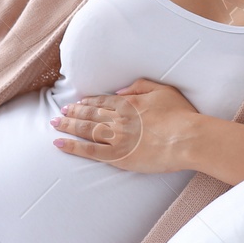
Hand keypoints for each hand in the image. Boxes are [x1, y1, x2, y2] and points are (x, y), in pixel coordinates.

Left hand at [51, 77, 202, 172]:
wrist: (188, 139)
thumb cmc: (181, 115)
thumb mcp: (163, 91)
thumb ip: (140, 86)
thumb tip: (119, 91)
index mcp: (129, 103)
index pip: (102, 102)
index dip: (87, 102)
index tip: (77, 103)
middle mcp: (118, 119)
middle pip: (89, 114)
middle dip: (72, 113)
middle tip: (60, 113)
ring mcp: (116, 137)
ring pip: (85, 130)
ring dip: (68, 126)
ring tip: (55, 124)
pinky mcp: (118, 156)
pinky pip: (89, 151)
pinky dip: (72, 146)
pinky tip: (59, 143)